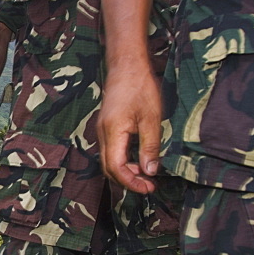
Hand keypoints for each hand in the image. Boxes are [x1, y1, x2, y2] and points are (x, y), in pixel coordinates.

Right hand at [97, 67, 162, 193]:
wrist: (126, 66)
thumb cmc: (139, 88)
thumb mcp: (151, 119)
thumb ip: (150, 147)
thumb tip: (149, 171)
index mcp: (113, 132)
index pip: (117, 168)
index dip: (131, 182)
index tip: (149, 187)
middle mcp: (102, 134)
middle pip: (109, 169)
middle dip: (127, 181)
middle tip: (149, 185)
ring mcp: (102, 130)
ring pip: (108, 161)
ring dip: (125, 171)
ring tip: (145, 174)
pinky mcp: (106, 126)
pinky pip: (110, 151)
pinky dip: (122, 160)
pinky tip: (137, 159)